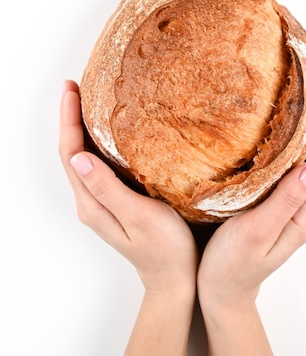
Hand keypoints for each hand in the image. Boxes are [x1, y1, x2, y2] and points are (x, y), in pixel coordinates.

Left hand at [59, 80, 197, 295]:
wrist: (174, 280)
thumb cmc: (165, 250)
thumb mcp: (140, 217)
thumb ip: (108, 188)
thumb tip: (79, 158)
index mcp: (92, 204)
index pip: (71, 153)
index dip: (68, 119)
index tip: (70, 90)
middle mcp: (91, 201)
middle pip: (71, 152)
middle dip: (69, 117)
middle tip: (74, 87)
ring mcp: (101, 201)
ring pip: (82, 157)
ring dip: (80, 127)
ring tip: (87, 99)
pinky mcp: (114, 200)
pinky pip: (97, 164)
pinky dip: (96, 141)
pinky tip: (108, 130)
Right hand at [196, 92, 305, 354]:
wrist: (221, 293)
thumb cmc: (233, 267)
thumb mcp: (257, 233)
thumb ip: (284, 201)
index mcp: (303, 216)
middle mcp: (302, 211)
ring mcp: (290, 209)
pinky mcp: (275, 207)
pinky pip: (290, 171)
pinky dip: (294, 147)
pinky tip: (286, 135)